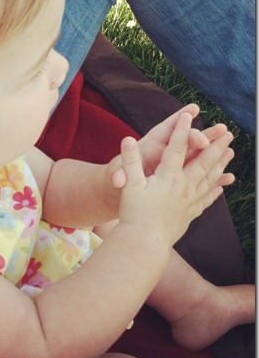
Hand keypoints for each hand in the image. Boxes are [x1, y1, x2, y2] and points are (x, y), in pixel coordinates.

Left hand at [109, 104, 233, 188]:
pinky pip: (198, 174)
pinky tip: (227, 177)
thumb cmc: (117, 178)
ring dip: (213, 151)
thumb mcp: (116, 176)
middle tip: (221, 130)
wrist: (119, 191)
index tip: (192, 111)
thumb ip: (118, 175)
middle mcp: (164, 152)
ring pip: (196, 155)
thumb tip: (117, 177)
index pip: (165, 130)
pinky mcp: (178, 176)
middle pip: (186, 139)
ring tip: (230, 148)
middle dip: (203, 134)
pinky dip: (211, 175)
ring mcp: (173, 164)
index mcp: (149, 146)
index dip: (178, 119)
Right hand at [118, 112, 234, 244]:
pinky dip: (216, 190)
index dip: (181, 130)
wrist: (145, 242)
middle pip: (203, 162)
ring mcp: (189, 201)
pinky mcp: (190, 214)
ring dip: (221, 164)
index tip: (187, 115)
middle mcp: (183, 187)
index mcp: (168, 177)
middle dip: (215, 145)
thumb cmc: (134, 213)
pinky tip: (222, 185)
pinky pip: (207, 199)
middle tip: (227, 133)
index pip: (176, 148)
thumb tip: (127, 140)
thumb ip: (130, 161)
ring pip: (210, 178)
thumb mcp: (129, 185)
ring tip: (230, 153)